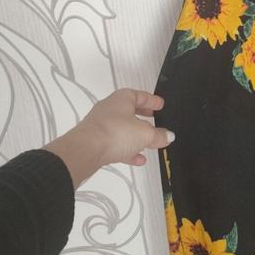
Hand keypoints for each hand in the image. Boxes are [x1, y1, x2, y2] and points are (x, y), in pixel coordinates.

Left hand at [44, 88, 174, 188]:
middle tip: (154, 120)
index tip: (160, 105)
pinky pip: (115, 143)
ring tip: (149, 144)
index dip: (151, 100)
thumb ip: (158, 135)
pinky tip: (138, 160)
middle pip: (129, 111)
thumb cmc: (117, 133)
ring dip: (135, 136)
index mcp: (122, 99)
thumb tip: (169, 136)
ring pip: (122, 128)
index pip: (139, 95)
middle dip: (143, 117)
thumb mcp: (145, 134)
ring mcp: (100, 125)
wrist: (85, 151)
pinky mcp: (95, 141)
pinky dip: (127, 149)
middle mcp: (110, 108)